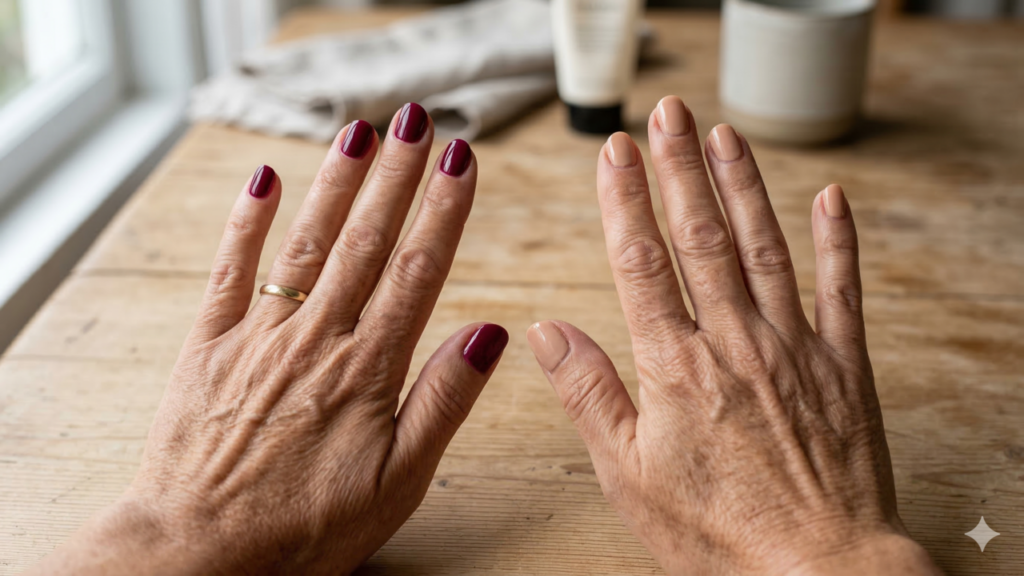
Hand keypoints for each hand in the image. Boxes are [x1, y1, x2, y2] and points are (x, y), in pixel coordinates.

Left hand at [30, 105, 508, 575]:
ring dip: (335, 183)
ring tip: (360, 132)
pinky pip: (230, 270)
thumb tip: (487, 334)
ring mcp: (259, 336)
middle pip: (364, 241)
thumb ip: (442, 402)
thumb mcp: (396, 483)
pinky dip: (247, 221)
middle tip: (416, 120)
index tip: (461, 161)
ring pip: (307, 244)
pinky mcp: (210, 345)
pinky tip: (265, 179)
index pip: (417, 271)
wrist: (196, 552)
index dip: (443, 211)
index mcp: (366, 371)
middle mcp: (316, 339)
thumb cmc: (302, 529)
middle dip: (394, 175)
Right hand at [527, 97, 941, 575]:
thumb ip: (588, 394)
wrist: (819, 573)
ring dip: (744, 185)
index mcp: (676, 368)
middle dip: (681, 167)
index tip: (616, 152)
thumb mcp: (629, 475)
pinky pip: (843, 290)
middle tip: (669, 114)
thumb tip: (544, 332)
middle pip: (701, 236)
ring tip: (725, 136)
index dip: (625, 201)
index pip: (642, 262)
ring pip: (764, 248)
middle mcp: (736, 344)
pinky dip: (838, 241)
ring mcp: (795, 349)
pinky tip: (830, 198)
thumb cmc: (720, 536)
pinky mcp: (844, 367)